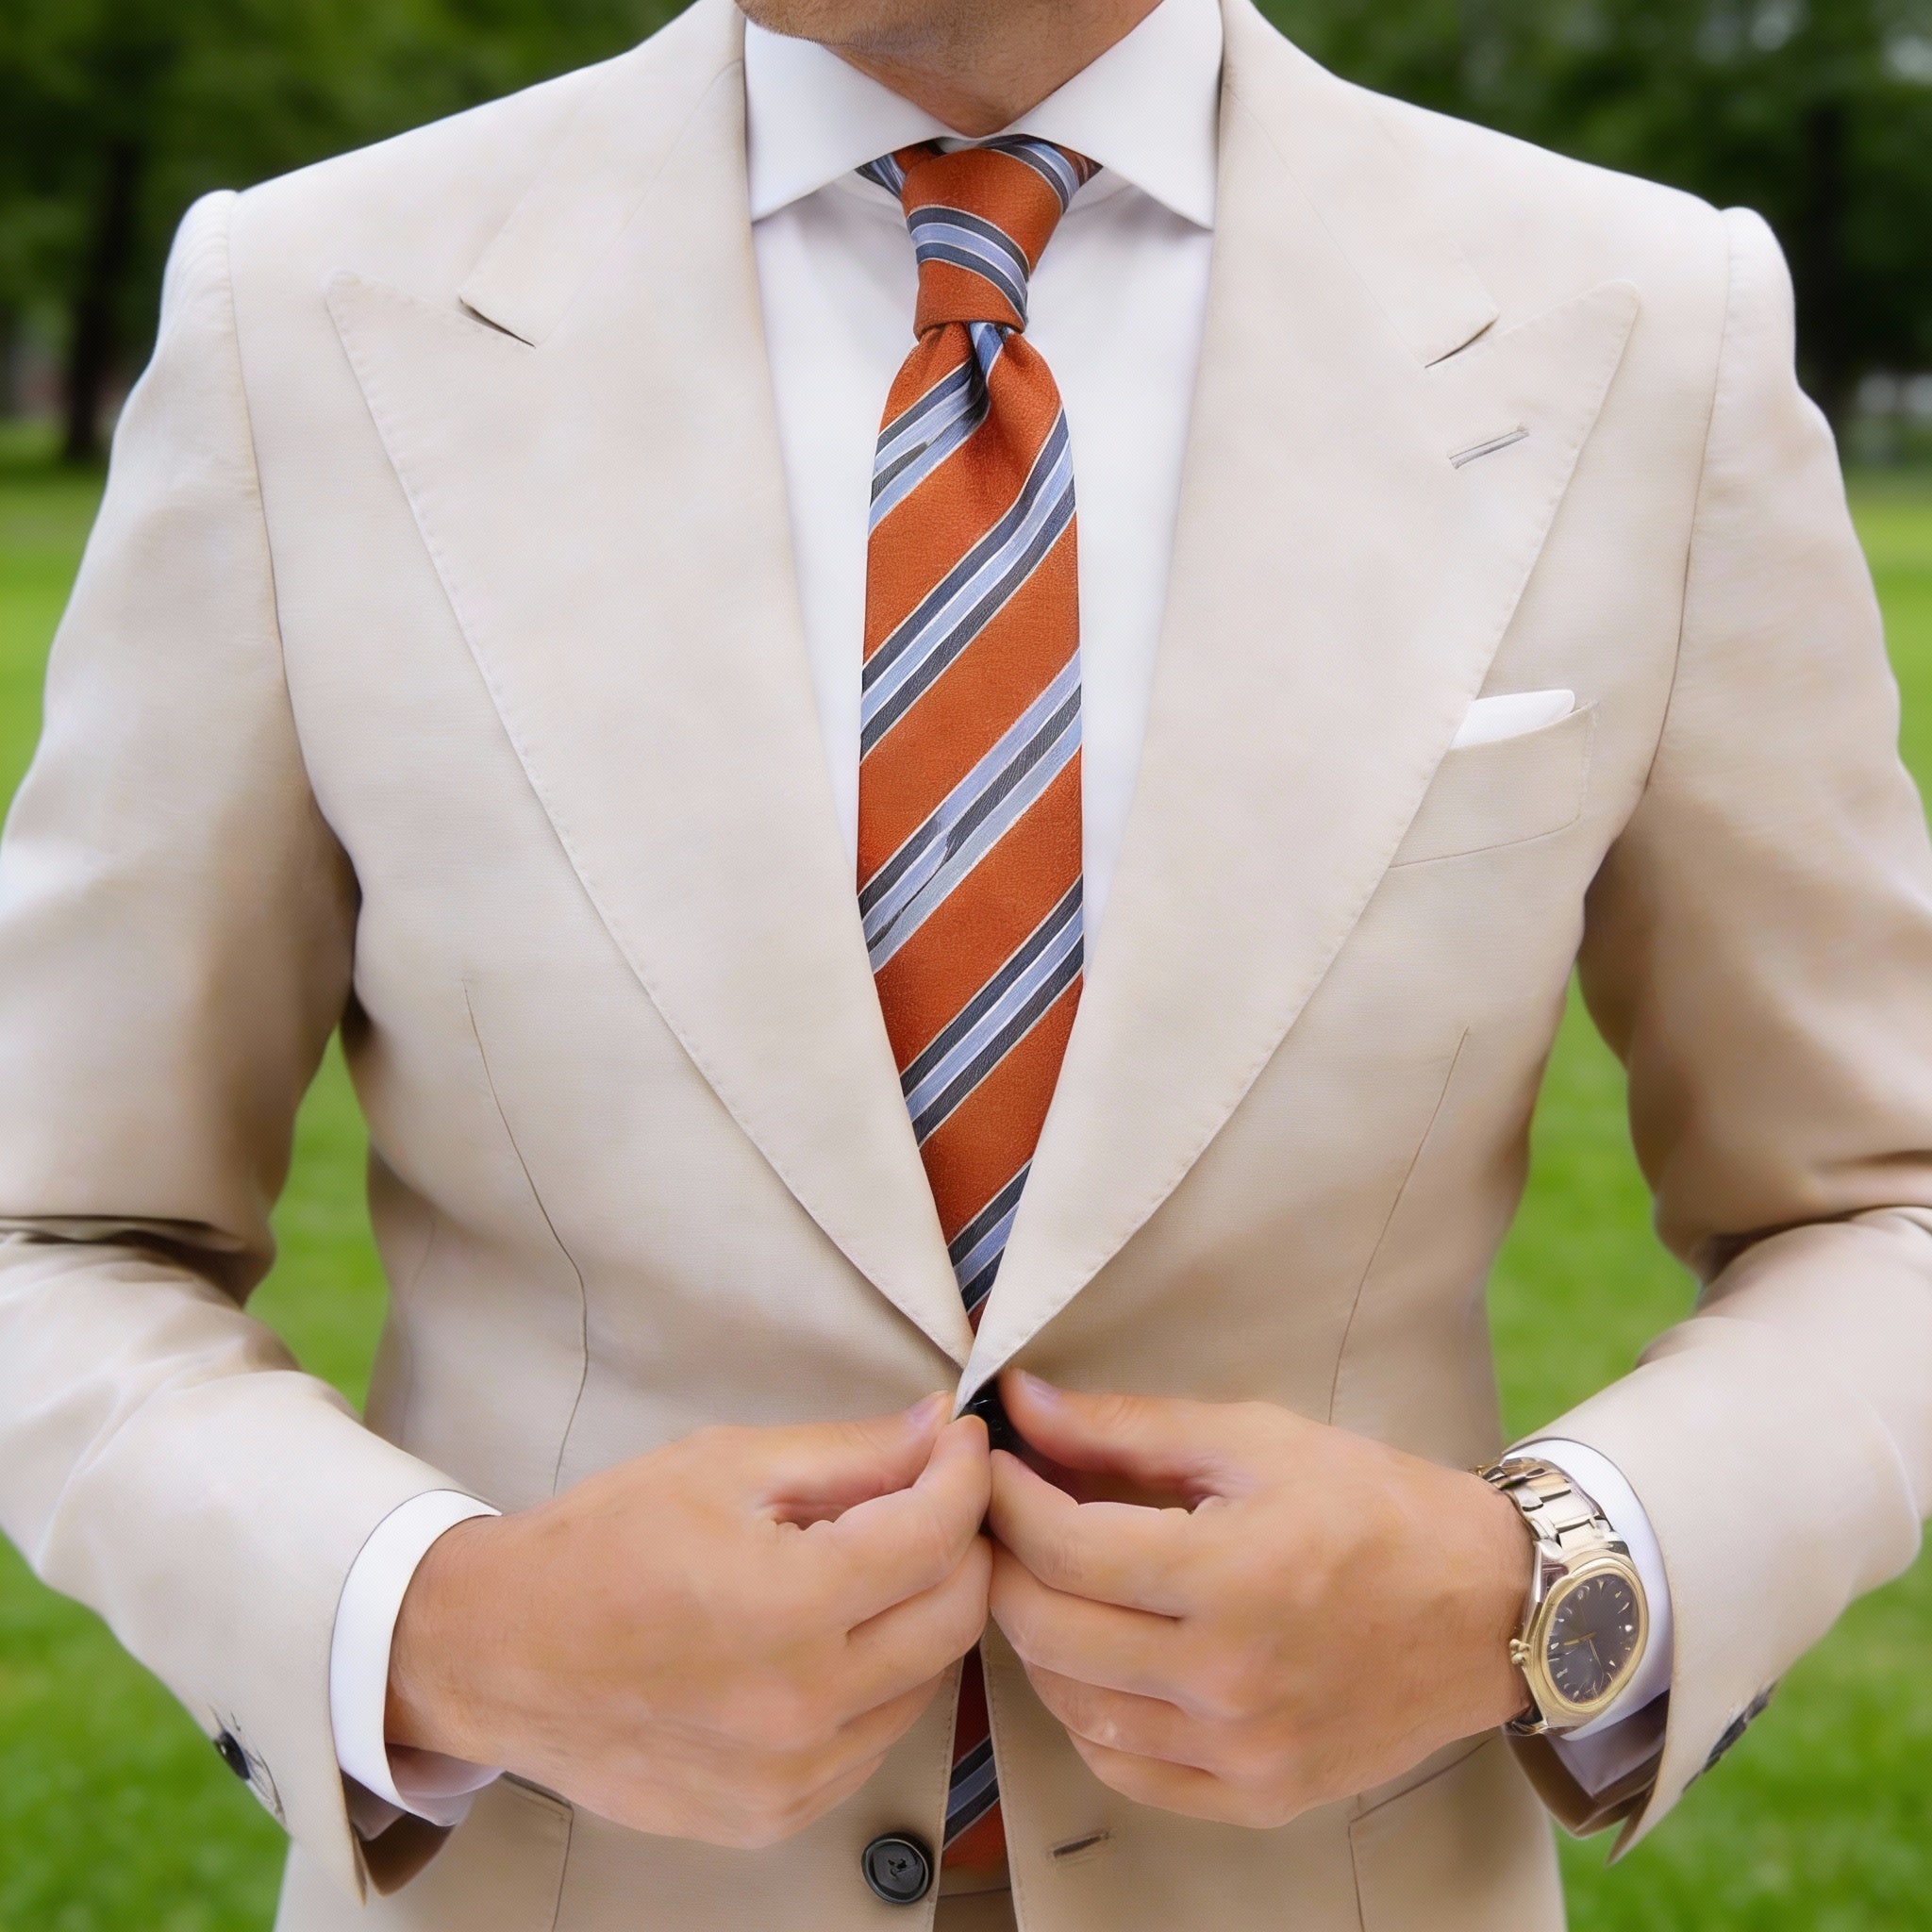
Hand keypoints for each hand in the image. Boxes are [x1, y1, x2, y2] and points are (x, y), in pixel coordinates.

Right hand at [388, 1396, 991, 1846]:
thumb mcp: (725, 1465)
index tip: (960, 1441)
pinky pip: (873, 1741)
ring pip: (926, 1683)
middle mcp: (802, 1709)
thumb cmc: (602, 1545)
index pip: (937, 1536)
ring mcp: (790, 1779)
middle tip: (930, 1496)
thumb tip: (941, 1429)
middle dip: (961, 1542)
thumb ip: (850, 1452)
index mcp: (788, 1607)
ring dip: (922, 1614)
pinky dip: (878, 1682)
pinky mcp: (773, 1817)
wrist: (497, 1655)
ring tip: (871, 1564)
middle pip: (955, 1616)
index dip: (964, 1474)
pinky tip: (832, 1637)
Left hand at [986, 1373, 1529, 1828]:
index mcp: (1233, 1576)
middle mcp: (1231, 1679)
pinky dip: (1088, 1713)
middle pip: (1049, 1631)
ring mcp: (1243, 1751)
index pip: (1064, 1548)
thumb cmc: (1375, 1506)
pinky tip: (1098, 1658)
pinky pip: (1124, 1769)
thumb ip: (1126, 1427)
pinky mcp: (1257, 1797)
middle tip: (1004, 1519)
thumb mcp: (1255, 1440)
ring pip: (1072, 1706)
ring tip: (1049, 1580)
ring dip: (1037, 1639)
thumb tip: (1022, 1402)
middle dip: (1005, 1564)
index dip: (1006, 1499)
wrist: (1489, 1608)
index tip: (991, 1464)